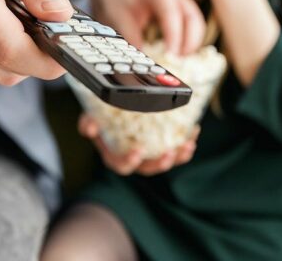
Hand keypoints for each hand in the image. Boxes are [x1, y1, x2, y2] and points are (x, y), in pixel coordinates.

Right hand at [78, 114, 199, 175]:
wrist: (114, 112)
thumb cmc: (101, 117)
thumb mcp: (90, 117)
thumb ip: (88, 122)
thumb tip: (90, 128)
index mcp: (114, 156)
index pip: (122, 166)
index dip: (130, 161)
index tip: (138, 151)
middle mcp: (134, 160)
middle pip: (148, 169)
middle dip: (160, 164)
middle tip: (169, 154)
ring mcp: (149, 156)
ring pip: (165, 162)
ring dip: (178, 156)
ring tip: (188, 145)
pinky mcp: (162, 147)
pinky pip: (176, 150)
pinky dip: (186, 143)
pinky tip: (194, 131)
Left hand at [91, 0, 204, 55]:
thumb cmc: (118, 0)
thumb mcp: (118, 18)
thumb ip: (131, 38)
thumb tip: (142, 61)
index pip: (171, 13)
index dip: (174, 36)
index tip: (171, 55)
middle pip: (193, 18)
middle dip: (190, 42)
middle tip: (178, 61)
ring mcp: (180, 0)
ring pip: (196, 23)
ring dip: (191, 43)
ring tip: (178, 60)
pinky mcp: (182, 10)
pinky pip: (193, 26)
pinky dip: (189, 40)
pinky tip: (178, 53)